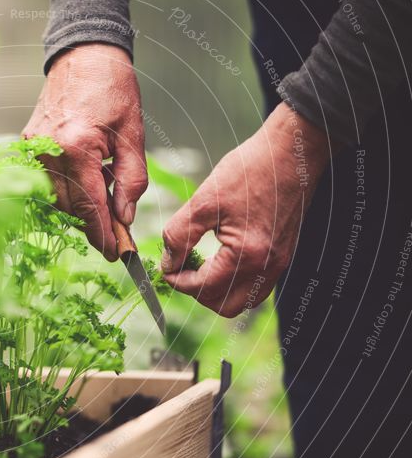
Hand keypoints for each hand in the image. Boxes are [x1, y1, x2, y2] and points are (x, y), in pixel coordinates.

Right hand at [22, 43, 147, 261]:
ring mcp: (34, 148)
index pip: (90, 205)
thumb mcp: (133, 134)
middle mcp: (49, 150)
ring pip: (56, 198)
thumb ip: (131, 179)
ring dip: (80, 208)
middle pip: (70, 207)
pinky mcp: (28, 144)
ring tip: (104, 202)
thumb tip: (125, 215)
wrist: (84, 55)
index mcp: (77, 147)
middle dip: (93, 226)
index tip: (115, 253)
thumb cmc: (112, 88)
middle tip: (115, 237)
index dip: (103, 234)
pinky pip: (47, 181)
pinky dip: (67, 190)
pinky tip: (85, 183)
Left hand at [161, 102, 330, 316]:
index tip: (165, 266)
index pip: (203, 287)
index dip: (177, 280)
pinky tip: (219, 261)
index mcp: (248, 254)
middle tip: (181, 268)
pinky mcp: (282, 257)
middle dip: (196, 291)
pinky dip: (233, 284)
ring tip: (198, 265)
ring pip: (241, 301)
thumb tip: (168, 261)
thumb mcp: (205, 200)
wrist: (292, 152)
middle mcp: (267, 266)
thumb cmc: (250, 169)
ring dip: (215, 291)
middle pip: (223, 305)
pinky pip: (255, 287)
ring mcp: (278, 264)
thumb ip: (179, 234)